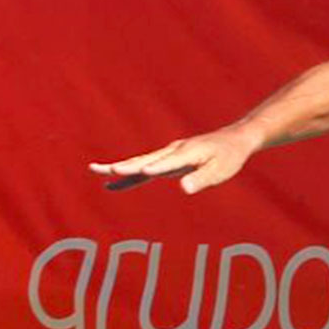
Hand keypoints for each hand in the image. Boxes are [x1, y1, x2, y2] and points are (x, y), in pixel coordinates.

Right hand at [89, 124, 261, 194]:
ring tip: (95, 170)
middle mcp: (172, 151)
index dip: (151, 167)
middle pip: (142, 160)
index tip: (136, 171)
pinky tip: (114, 182)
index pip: (165, 162)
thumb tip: (184, 188)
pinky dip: (130, 174)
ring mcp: (168, 154)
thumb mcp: (220, 171)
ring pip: (139, 161)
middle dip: (122, 166)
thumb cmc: (229, 157)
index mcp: (186, 153)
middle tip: (99, 169)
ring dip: (118, 168)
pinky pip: (145, 166)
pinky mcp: (168, 159)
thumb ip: (202, 179)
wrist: (233, 140)